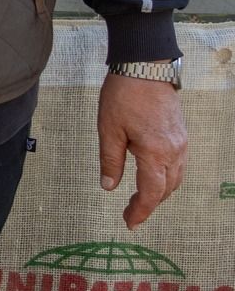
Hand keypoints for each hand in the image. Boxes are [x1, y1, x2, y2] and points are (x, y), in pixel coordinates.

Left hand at [97, 73, 185, 227]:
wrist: (145, 67)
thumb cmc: (123, 96)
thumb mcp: (109, 130)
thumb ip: (110, 161)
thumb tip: (109, 186)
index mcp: (155, 153)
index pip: (152, 193)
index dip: (141, 211)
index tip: (130, 223)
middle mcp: (174, 151)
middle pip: (166, 189)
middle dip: (150, 204)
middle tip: (131, 213)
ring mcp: (181, 143)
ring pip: (175, 178)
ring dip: (159, 191)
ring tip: (139, 199)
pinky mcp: (181, 134)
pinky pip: (178, 164)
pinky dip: (166, 176)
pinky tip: (152, 176)